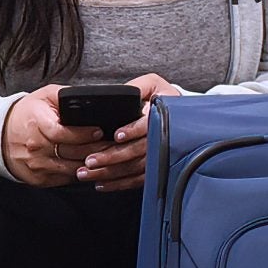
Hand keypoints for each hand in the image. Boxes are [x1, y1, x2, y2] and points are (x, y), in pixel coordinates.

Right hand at [2, 86, 108, 187]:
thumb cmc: (26, 114)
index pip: (64, 133)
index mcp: (37, 125)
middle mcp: (36, 147)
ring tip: (105, 157)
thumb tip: (89, 98)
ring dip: (90, 165)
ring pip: (72, 169)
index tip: (99, 131)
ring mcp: (36, 165)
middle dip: (95, 149)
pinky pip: (65, 179)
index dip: (84, 133)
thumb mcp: (43, 96)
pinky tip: (88, 167)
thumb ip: (65, 95)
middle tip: (111, 144)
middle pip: (72, 152)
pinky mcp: (38, 178)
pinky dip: (78, 174)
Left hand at [78, 74, 184, 193]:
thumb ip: (137, 87)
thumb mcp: (152, 84)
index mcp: (163, 115)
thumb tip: (122, 93)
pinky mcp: (155, 168)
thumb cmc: (161, 97)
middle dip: (112, 157)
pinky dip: (119, 183)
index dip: (133, 130)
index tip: (117, 135)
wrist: (180, 115)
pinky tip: (102, 183)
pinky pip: (138, 180)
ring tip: (88, 174)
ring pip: (135, 168)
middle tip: (90, 161)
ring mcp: (160, 154)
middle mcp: (164, 136)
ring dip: (110, 173)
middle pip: (138, 151)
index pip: (149, 125)